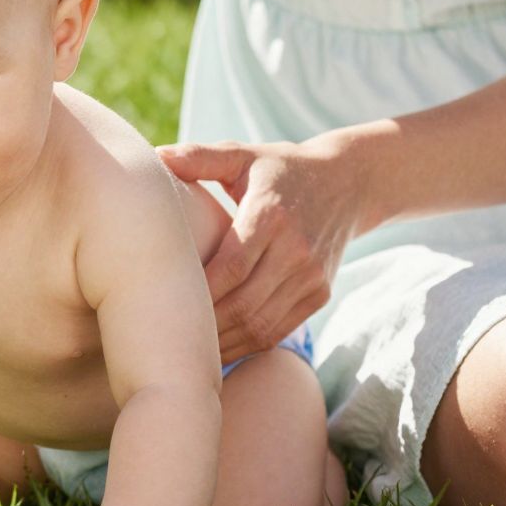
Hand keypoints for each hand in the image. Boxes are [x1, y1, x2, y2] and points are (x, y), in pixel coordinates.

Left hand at [157, 134, 366, 360]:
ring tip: (186, 349)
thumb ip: (200, 157)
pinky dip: (247, 344)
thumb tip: (157, 155)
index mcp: (270, 214)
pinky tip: (219, 347)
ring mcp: (311, 276)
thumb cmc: (280, 168)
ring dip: (223, 343)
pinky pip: (279, 331)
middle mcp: (296, 250)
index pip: (231, 266)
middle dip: (204, 325)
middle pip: (243, 303)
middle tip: (166, 334)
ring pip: (260, 325)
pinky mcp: (319, 293)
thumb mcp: (243, 155)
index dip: (199, 291)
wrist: (348, 182)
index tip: (164, 300)